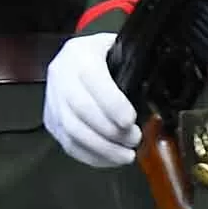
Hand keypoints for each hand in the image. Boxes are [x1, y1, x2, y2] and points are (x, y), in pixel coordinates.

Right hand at [43, 34, 139, 168]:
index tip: (132, 121)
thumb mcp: (121, 49)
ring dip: (102, 149)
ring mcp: (52, 99)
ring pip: (72, 131)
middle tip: (135, 140)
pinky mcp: (50, 120)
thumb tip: (157, 97)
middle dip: (110, 131)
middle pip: (81, 110)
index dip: (112, 103)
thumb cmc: (107, 54)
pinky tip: (110, 159)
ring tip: (126, 155)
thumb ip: (137, 67)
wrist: (77, 57)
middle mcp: (60, 75)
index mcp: (79, 53)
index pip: (92, 79)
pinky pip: (68, 144)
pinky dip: (91, 156)